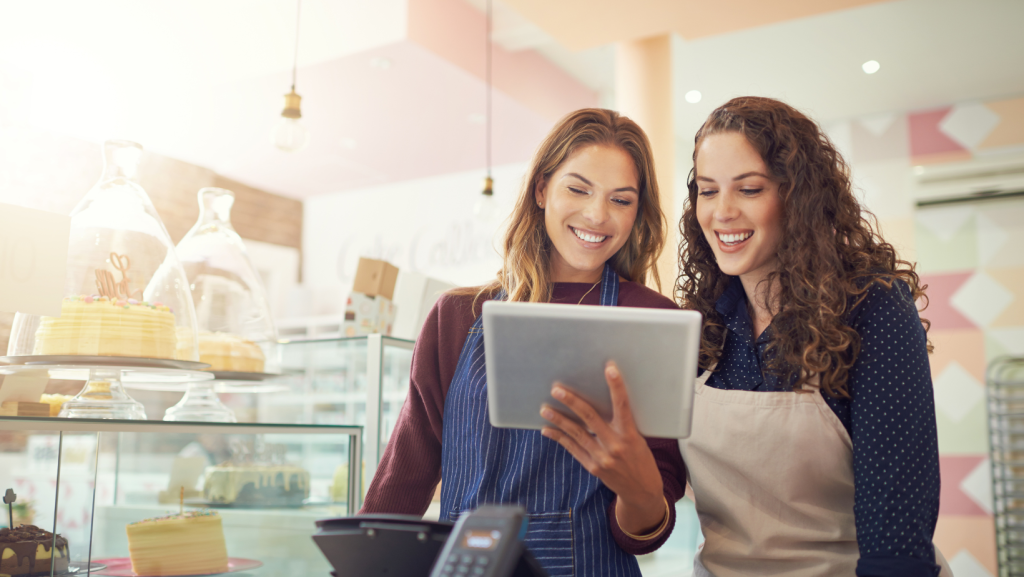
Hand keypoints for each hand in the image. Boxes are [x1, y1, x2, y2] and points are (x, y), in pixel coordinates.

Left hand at [540, 361, 665, 534]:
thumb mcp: (639, 440)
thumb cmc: (642, 460)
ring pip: (576, 433)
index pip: (623, 406)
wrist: (642, 491)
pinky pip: (573, 449)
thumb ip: (623, 424)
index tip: (610, 369)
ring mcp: (602, 457)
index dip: (616, 386)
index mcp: (630, 435)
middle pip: (590, 418)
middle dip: (572, 402)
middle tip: (557, 390)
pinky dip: (560, 438)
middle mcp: (615, 445)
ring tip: (545, 409)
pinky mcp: (592, 467)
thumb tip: (604, 402)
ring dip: (558, 420)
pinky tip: (548, 430)